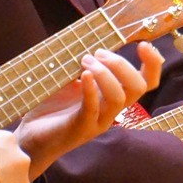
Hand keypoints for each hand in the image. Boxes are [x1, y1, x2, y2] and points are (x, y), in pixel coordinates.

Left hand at [16, 43, 163, 177]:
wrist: (31, 138)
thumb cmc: (52, 108)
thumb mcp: (72, 81)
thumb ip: (86, 66)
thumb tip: (90, 43)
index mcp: (114, 97)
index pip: (148, 82)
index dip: (152, 63)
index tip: (143, 44)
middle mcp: (112, 110)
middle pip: (138, 88)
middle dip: (121, 65)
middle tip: (98, 53)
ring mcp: (99, 121)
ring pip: (119, 98)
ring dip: (105, 74)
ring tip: (86, 61)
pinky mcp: (81, 128)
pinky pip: (92, 108)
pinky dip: (91, 89)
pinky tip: (84, 75)